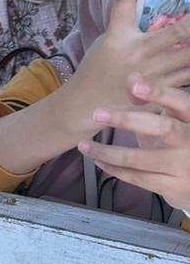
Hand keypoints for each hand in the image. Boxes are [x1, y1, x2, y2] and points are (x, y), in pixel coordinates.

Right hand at [62, 0, 189, 138]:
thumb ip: (130, 23)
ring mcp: (152, 75)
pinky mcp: (161, 92)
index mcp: (120, 36)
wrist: (86, 106)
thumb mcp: (108, 40)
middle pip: (179, 32)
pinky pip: (188, 77)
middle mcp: (139, 53)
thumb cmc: (97, 69)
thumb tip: (151, 2)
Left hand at [79, 75, 189, 212]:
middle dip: (127, 119)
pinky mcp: (175, 187)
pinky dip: (114, 169)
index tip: (135, 83)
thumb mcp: (168, 118)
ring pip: (140, 158)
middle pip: (163, 128)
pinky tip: (98, 160)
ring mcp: (185, 166)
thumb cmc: (179, 140)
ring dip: (107, 151)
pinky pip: (138, 178)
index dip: (159, 92)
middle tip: (97, 113)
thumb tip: (130, 77)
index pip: (181, 102)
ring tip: (84, 145)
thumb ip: (149, 100)